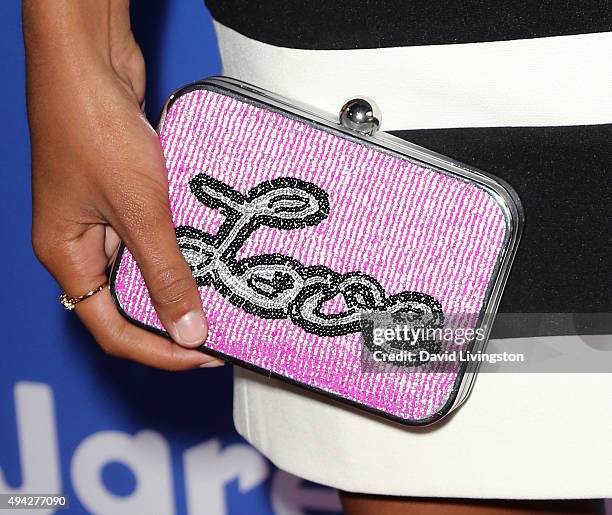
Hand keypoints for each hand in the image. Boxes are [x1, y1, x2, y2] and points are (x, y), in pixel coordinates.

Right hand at [24, 2, 221, 369]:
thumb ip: (164, 273)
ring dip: (182, 280)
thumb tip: (189, 331)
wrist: (88, 60)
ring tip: (225, 292)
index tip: (206, 354)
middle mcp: (80, 243)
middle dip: (174, 318)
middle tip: (223, 326)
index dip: (160, 350)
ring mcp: (102, 217)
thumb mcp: (138, 211)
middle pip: (129, 302)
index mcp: (66, 256)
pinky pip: (156, 233)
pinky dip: (183, 244)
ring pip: (145, 267)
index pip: (112, 329)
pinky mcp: (124, 193)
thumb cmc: (93, 127)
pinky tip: (213, 248)